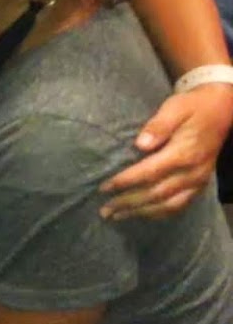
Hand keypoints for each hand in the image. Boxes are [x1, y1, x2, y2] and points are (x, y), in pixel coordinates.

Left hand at [101, 84, 232, 219]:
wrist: (222, 110)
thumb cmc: (192, 107)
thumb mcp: (175, 108)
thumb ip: (159, 125)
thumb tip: (140, 144)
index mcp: (184, 153)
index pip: (149, 173)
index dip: (125, 182)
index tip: (104, 188)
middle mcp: (193, 172)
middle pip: (156, 194)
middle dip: (128, 203)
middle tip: (104, 210)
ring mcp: (198, 181)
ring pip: (168, 205)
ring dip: (141, 213)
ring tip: (117, 216)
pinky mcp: (200, 184)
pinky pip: (180, 205)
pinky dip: (159, 213)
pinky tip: (141, 214)